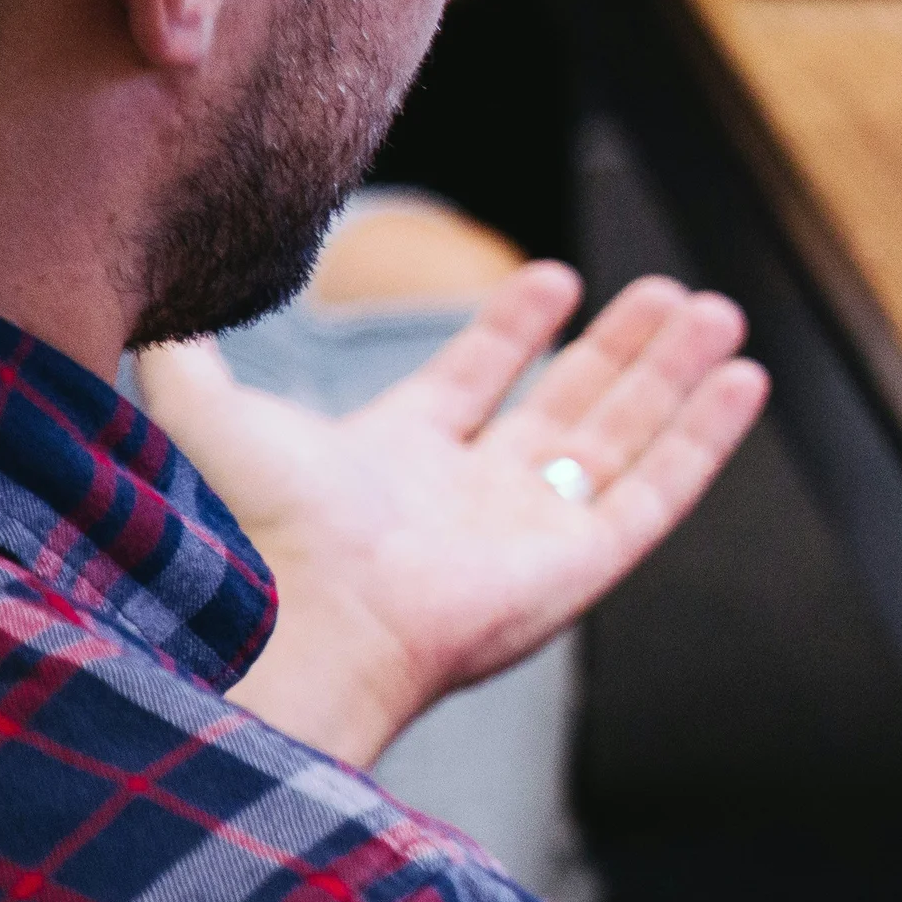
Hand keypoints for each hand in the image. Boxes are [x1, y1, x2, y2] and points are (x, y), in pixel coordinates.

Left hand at [142, 266, 768, 766]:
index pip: (472, 386)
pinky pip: (659, 491)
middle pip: (567, 408)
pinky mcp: (582, 565)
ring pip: (623, 440)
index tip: (555, 280)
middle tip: (668, 294)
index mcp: (393, 466)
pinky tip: (743, 379)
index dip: (512, 331)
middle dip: (621, 349)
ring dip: (674, 375)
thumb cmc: (249, 532)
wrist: (296, 621)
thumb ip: (193, 359)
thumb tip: (158, 306)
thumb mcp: (212, 416)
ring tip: (716, 312)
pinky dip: (706, 436)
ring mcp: (531, 534)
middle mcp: (469, 501)